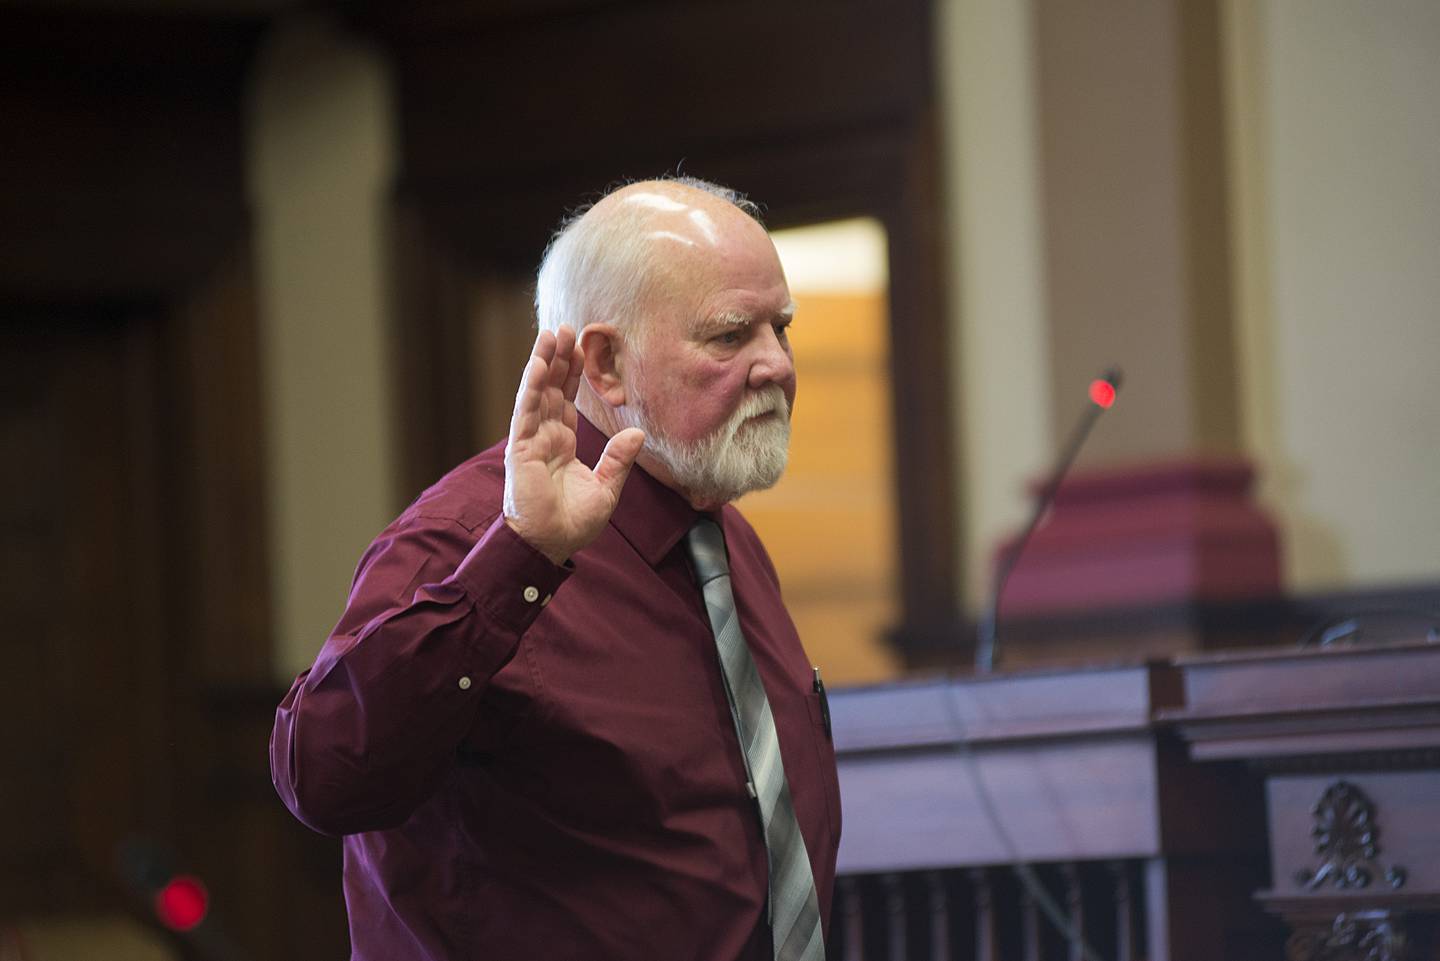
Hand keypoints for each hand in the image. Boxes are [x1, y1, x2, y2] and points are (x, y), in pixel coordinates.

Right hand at [503, 326, 644, 564]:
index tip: (580, 349)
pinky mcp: (520, 447)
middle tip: (566, 328)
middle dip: (559, 359)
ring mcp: (530, 440)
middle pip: (551, 389)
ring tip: (551, 333)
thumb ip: (618, 458)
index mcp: (561, 445)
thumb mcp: (606, 488)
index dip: (572, 375)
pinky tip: (539, 362)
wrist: (550, 544)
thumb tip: (637, 431)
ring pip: (537, 392)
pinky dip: (532, 384)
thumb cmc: (573, 523)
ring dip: (543, 362)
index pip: (566, 401)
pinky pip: (526, 410)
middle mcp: (544, 437)